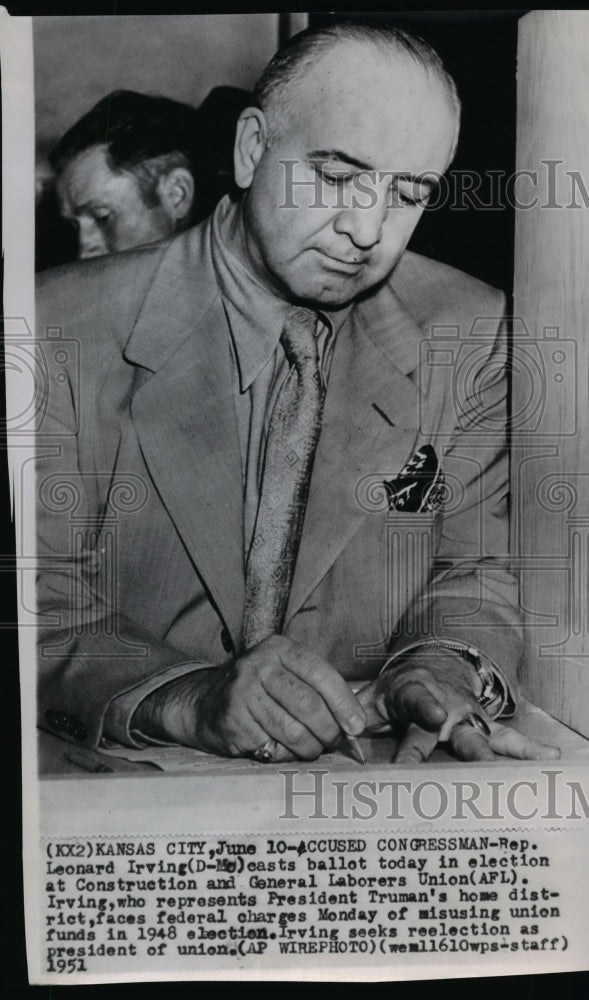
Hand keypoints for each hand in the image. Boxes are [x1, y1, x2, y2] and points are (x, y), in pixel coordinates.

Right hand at [133, 635, 365, 760]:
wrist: (205, 702)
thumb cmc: (260, 690)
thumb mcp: (285, 673)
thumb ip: (318, 689)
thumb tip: (354, 723)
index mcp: (279, 648)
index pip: (320, 673)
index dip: (343, 702)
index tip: (357, 726)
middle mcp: (258, 665)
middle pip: (308, 705)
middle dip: (329, 730)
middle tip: (334, 742)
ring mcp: (242, 693)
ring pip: (292, 731)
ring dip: (310, 748)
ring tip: (311, 748)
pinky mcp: (233, 721)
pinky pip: (272, 747)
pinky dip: (285, 755)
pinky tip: (280, 748)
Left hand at [357, 651, 559, 763]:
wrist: (432, 668)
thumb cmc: (396, 692)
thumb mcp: (372, 697)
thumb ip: (353, 717)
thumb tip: (334, 738)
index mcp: (416, 693)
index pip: (419, 702)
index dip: (425, 710)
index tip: (434, 717)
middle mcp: (448, 706)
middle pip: (459, 730)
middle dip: (469, 747)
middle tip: (479, 766)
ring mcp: (469, 717)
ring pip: (485, 738)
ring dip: (499, 757)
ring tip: (516, 776)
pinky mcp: (484, 726)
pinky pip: (508, 739)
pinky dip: (528, 749)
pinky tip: (550, 758)